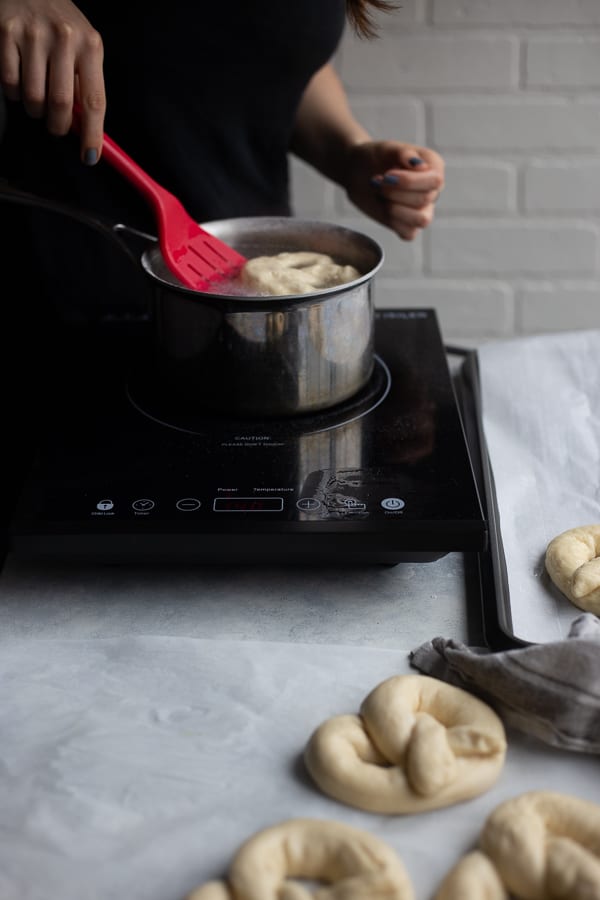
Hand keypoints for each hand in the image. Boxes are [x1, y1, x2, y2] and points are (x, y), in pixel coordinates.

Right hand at [0, 0, 104, 162]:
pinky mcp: (6, 33)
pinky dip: (16, 93)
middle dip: (58, 126)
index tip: (89, 157)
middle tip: (57, 127)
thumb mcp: (84, 49)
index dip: (92, 134)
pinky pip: (10, 83)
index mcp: (91, 46)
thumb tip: (84, 129)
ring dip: (36, 110)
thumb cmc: (62, 26)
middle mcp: (64, 38)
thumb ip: (86, 84)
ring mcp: (32, 34)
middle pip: (60, 104)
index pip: (94, 101)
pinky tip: (22, 82)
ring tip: (39, 100)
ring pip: (33, 98)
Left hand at [344, 140, 444, 240]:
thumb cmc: (375, 157)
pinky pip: (409, 234)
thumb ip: (404, 153)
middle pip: (424, 199)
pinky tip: (382, 207)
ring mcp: (422, 209)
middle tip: (376, 182)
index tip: (387, 175)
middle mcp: (432, 189)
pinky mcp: (407, 225)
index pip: (435, 181)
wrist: (357, 172)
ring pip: (422, 220)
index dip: (409, 181)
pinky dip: (393, 223)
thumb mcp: (387, 149)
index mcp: (434, 167)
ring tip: (380, 195)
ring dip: (395, 209)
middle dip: (394, 192)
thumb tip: (420, 165)